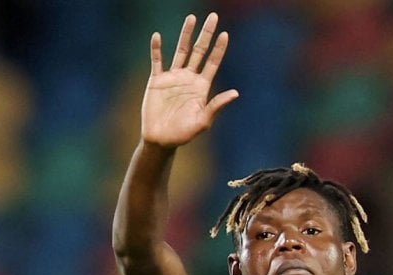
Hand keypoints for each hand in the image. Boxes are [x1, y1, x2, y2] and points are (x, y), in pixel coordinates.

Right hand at [142, 12, 238, 147]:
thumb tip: (236, 93)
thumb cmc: (184, 134)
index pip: (212, 63)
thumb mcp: (204, 120)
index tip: (225, 34)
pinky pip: (157, 61)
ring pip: (181, 51)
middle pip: (199, 51)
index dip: (219, 49)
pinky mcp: (157, 81)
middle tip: (213, 16)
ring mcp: (173, 77)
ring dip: (186, 35)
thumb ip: (217, 105)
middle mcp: (189, 78)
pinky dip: (156, 49)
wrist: (162, 140)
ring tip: (191, 18)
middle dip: (206, 34)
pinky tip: (157, 36)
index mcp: (201, 87)